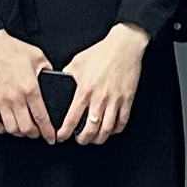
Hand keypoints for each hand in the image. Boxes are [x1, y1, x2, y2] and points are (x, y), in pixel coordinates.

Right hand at [0, 30, 57, 141]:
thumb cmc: (12, 49)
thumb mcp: (38, 57)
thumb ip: (49, 70)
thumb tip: (55, 80)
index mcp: (30, 88)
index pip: (42, 117)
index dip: (48, 132)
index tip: (51, 138)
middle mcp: (15, 98)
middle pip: (27, 128)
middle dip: (35, 134)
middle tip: (38, 133)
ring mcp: (0, 101)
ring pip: (11, 128)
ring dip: (19, 132)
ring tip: (24, 129)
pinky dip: (0, 128)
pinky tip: (5, 125)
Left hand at [56, 25, 149, 145]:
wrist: (125, 46)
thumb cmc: (102, 52)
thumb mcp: (77, 62)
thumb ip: (67, 75)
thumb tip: (59, 83)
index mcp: (85, 90)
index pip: (72, 118)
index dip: (65, 132)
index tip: (61, 136)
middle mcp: (100, 98)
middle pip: (90, 129)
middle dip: (82, 139)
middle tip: (79, 140)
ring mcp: (115, 100)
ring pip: (106, 129)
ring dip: (98, 138)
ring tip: (93, 138)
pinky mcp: (127, 100)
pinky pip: (122, 122)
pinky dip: (115, 130)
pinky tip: (110, 129)